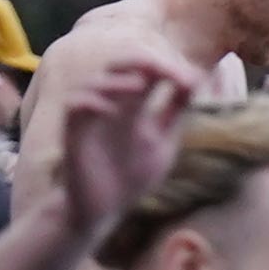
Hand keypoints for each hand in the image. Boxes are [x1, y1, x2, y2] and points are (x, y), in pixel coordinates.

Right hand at [48, 53, 199, 234]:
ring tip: (140, 86)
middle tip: (164, 70)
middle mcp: (110, 104)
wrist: (104, 209)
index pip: (146, 70)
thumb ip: (176, 111)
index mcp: (133, 105)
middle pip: (118, 65)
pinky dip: (91, 101)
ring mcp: (90, 117)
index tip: (189, 80)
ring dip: (117, 80)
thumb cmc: (131, 174)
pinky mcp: (73, 133)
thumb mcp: (163, 141)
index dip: (166, 67)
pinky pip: (74, 105)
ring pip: (94, 81)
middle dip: (141, 61)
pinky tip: (110, 109)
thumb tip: (196, 77)